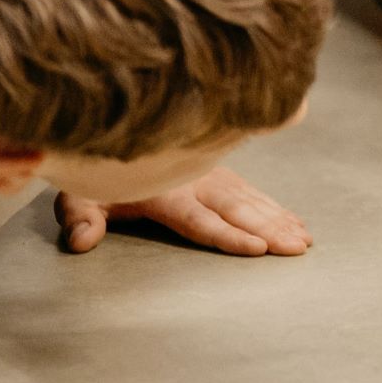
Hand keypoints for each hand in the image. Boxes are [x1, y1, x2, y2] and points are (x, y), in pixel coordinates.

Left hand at [59, 168, 312, 255]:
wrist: (112, 134)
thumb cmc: (94, 177)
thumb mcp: (78, 196)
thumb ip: (80, 219)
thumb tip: (82, 242)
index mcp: (165, 193)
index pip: (201, 220)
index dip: (229, 236)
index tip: (258, 249)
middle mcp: (195, 182)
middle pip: (238, 210)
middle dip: (270, 229)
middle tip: (297, 248)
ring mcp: (212, 175)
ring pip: (252, 200)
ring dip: (280, 219)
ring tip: (303, 240)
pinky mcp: (220, 172)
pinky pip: (254, 192)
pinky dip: (277, 207)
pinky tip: (296, 221)